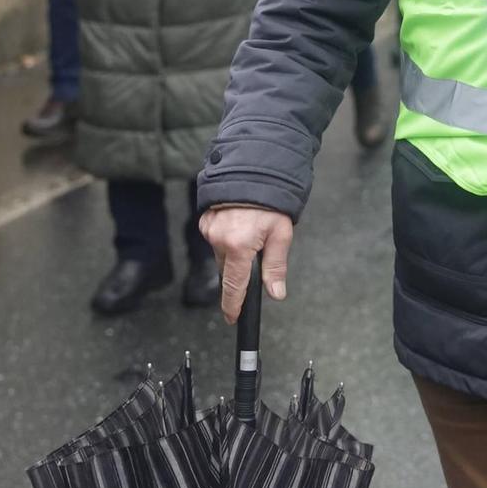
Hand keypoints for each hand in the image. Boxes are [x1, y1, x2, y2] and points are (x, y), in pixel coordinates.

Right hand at [199, 204, 294, 322]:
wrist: (254, 170)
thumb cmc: (270, 201)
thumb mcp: (281, 234)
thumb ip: (275, 266)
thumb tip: (275, 293)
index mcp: (238, 245)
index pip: (234, 285)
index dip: (233, 304)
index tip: (232, 317)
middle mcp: (219, 239)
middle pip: (228, 270)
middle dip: (240, 269)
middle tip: (256, 251)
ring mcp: (209, 229)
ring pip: (222, 254)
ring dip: (234, 253)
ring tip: (250, 233)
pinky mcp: (205, 221)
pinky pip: (216, 239)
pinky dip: (226, 239)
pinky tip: (239, 226)